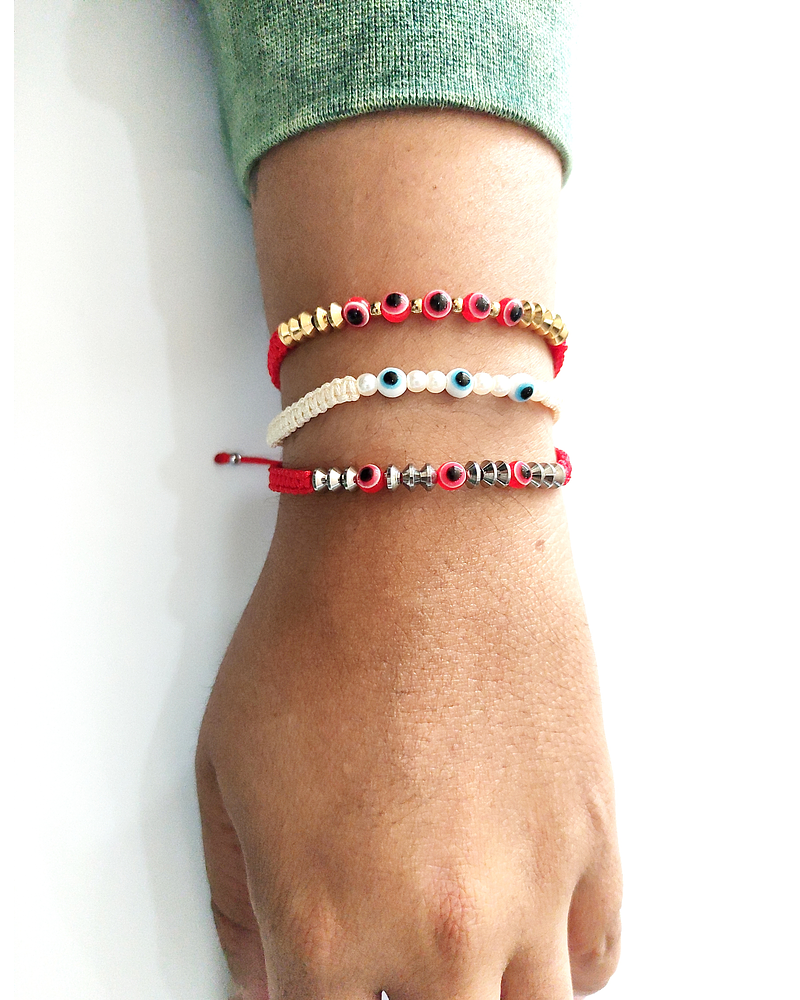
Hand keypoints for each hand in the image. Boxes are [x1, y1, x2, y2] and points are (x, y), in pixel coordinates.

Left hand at [196, 492, 621, 998]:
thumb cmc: (323, 623)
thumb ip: (241, 903)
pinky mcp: (593, 836)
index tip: (320, 989)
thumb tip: (269, 975)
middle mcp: (441, 932)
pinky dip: (556, 969)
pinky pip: (593, 961)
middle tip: (385, 966)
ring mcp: (532, 891)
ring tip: (455, 956)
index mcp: (330, 925)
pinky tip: (522, 937)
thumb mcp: (227, 769)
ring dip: (482, 998)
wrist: (424, 527)